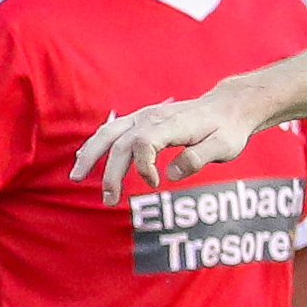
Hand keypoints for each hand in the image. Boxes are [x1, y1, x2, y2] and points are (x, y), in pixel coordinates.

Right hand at [72, 87, 268, 199]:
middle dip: (111, 172)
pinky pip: (113, 129)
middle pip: (121, 142)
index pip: (144, 141)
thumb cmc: (228, 129)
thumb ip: (198, 158)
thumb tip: (170, 175)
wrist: (228, 106)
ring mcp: (145, 115)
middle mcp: (154, 117)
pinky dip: (97, 144)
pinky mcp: (143, 118)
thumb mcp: (225, 146)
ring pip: (109, 132)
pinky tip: (84, 158)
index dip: (143, 165)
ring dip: (91, 154)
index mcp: (173, 124)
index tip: (154, 184)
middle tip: (108, 200)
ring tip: (77, 176)